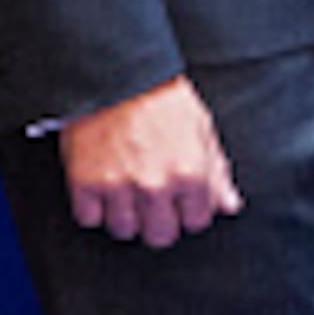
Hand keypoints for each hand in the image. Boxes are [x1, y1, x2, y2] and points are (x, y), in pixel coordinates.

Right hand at [59, 75, 240, 249]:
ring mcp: (117, 187)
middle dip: (160, 223)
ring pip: (124, 231)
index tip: (182, 200)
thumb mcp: (202, 130)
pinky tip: (104, 189)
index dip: (190, 211)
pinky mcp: (83, 183)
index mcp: (190, 174)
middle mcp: (155, 186)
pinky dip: (95, 209)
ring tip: (129, 191)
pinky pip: (89, 219)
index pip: (196, 222)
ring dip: (127, 216)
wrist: (118, 77)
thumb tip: (230, 206)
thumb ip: (217, 173)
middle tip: (155, 203)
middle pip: (160, 237)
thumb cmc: (164, 100)